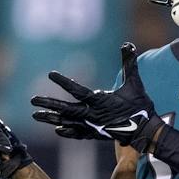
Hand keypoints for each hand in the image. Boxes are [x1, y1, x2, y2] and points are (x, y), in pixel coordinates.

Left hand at [30, 42, 162, 150]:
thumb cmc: (139, 105)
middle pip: (66, 109)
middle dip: (48, 104)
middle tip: (32, 101)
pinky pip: (77, 134)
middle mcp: (93, 116)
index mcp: (100, 102)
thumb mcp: (134, 82)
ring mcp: (92, 127)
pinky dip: (67, 132)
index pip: (77, 91)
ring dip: (51, 119)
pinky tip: (57, 129)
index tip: (50, 74)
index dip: (64, 82)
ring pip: (67, 122)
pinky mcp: (95, 134)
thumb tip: (128, 44)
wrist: (145, 130)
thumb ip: (129, 63)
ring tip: (36, 115)